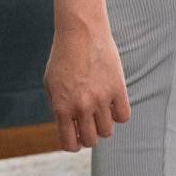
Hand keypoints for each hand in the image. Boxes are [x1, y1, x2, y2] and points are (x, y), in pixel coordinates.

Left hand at [44, 18, 131, 151]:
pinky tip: (113, 102)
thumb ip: (58, 108)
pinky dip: (119, 113)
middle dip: (90, 134)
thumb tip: (69, 127)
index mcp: (62, 108)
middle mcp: (81, 106)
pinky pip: (124, 116)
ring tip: (101, 109)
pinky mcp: (117, 88)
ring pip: (108, 131)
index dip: (74, 144)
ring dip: (104, 124)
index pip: (70, 144)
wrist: (80, 31)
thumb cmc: (63, 56)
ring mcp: (101, 98)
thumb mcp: (51, 84)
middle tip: (90, 121)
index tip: (77, 136)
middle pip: (91, 140)